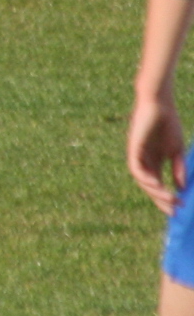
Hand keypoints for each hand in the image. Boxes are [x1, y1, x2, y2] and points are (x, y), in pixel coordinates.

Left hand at [132, 90, 185, 211]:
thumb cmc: (168, 124)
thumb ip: (178, 169)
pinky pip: (135, 167)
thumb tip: (181, 188)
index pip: (157, 185)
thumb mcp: (176, 151)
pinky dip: (144, 178)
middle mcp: (143, 160)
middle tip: (173, 210)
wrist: (160, 104)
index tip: (178, 210)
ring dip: (155, 191)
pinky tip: (156, 185)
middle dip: (160, 199)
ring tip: (169, 199)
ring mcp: (137, 154)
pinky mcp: (133, 147)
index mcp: (154, 162)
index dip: (166, 198)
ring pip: (142, 180)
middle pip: (149, 186)